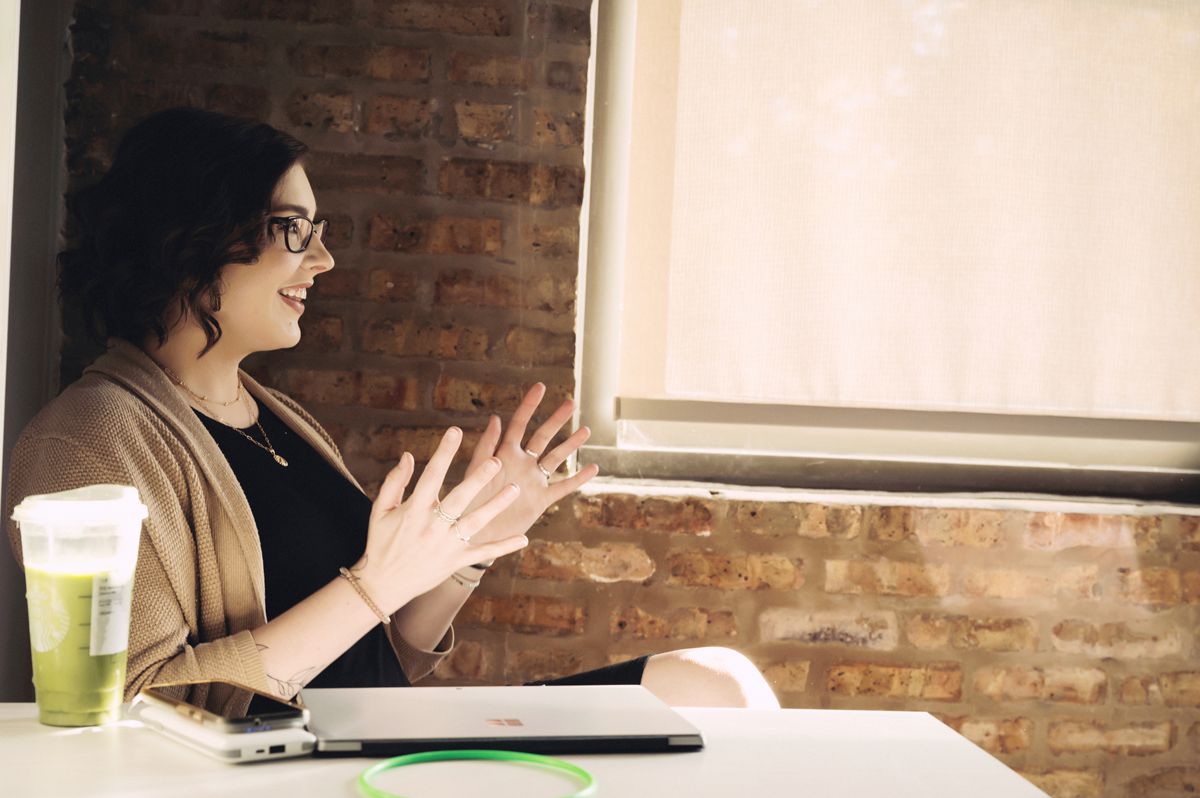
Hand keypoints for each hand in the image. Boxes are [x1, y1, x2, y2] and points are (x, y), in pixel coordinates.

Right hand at [354, 427, 527, 613]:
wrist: (382, 585)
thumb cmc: (380, 542)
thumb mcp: (380, 510)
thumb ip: (395, 482)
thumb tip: (407, 455)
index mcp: (413, 510)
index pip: (431, 475)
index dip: (444, 452)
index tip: (455, 431)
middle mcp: (432, 526)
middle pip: (459, 498)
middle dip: (478, 479)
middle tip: (496, 461)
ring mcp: (446, 546)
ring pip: (475, 523)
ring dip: (496, 506)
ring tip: (515, 488)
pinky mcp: (455, 562)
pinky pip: (483, 553)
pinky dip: (503, 547)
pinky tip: (524, 538)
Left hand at [461, 383, 599, 546]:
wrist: (473, 533)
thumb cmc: (469, 502)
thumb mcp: (476, 471)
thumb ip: (487, 446)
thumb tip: (496, 417)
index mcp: (504, 454)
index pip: (519, 424)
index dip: (529, 405)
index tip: (540, 386)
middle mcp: (522, 464)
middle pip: (543, 437)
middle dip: (556, 420)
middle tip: (570, 402)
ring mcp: (533, 481)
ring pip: (556, 459)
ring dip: (571, 445)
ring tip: (586, 430)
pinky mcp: (541, 500)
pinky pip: (563, 487)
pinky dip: (578, 478)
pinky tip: (593, 467)